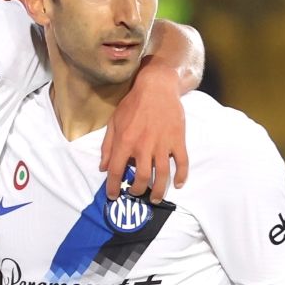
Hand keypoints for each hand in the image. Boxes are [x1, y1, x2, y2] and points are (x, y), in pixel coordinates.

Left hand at [100, 62, 188, 202]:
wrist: (157, 87)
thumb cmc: (133, 104)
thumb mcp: (114, 122)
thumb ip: (107, 146)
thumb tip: (103, 167)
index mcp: (125, 142)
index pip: (116, 171)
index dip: (113, 187)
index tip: (113, 196)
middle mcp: (143, 146)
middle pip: (141, 179)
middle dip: (137, 191)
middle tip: (136, 193)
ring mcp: (162, 145)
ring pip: (162, 176)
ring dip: (158, 191)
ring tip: (155, 198)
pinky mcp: (177, 141)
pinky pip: (182, 163)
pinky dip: (181, 176)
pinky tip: (178, 184)